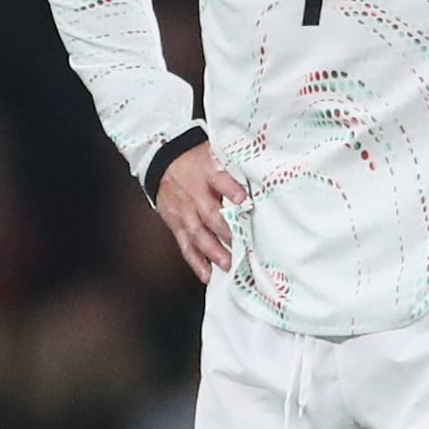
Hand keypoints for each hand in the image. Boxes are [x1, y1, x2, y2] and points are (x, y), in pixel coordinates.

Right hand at [155, 141, 247, 281]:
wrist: (164, 161)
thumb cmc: (198, 161)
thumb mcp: (215, 154)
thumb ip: (234, 166)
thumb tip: (264, 172)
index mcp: (207, 172)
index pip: (220, 180)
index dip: (231, 190)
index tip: (243, 200)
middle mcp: (195, 193)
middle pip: (210, 213)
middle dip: (226, 231)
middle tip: (243, 246)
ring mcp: (184, 211)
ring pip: (198, 233)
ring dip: (213, 251)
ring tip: (228, 265)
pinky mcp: (176, 224)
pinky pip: (185, 244)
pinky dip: (195, 261)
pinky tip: (207, 274)